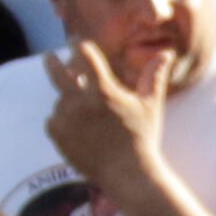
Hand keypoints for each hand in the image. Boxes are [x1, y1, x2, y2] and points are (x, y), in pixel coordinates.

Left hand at [46, 38, 175, 197]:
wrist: (127, 175)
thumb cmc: (142, 138)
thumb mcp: (150, 105)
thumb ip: (154, 75)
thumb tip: (165, 52)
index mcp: (103, 91)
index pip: (83, 54)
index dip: (78, 44)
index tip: (75, 41)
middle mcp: (81, 103)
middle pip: (56, 71)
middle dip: (52, 61)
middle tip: (50, 56)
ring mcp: (66, 119)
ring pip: (60, 99)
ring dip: (68, 100)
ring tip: (85, 114)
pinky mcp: (58, 135)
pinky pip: (53, 119)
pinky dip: (62, 120)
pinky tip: (78, 129)